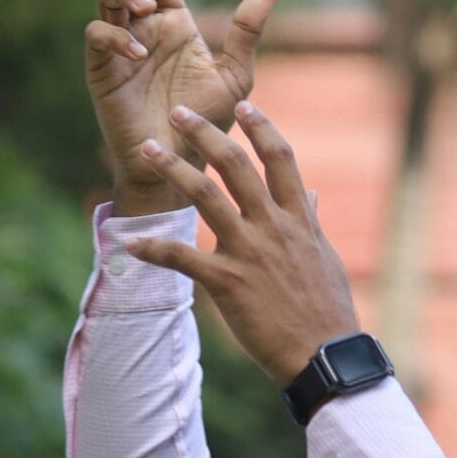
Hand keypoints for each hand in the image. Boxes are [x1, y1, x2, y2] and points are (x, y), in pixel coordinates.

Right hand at [84, 0, 277, 210]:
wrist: (181, 164)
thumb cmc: (208, 123)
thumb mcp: (235, 75)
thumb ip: (247, 32)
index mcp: (175, 24)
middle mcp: (145, 29)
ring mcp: (120, 47)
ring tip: (149, 9)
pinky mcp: (102, 70)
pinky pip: (96, 35)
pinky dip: (114, 34)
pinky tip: (138, 52)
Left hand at [123, 102, 360, 387]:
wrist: (323, 354)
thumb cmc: (327, 308)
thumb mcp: (325, 256)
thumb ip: (310, 220)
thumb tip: (310, 193)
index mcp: (298, 217)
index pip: (280, 158)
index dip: (261, 126)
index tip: (243, 103)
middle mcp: (273, 226)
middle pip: (236, 165)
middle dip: (205, 133)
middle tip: (177, 111)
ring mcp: (249, 252)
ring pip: (205, 197)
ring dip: (173, 169)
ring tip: (147, 150)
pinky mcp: (228, 283)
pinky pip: (183, 258)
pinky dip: (153, 248)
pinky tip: (129, 242)